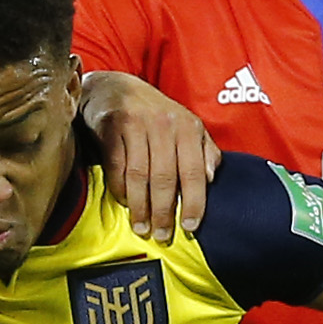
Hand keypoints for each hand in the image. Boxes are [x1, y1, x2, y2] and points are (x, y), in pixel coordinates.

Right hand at [81, 71, 220, 241]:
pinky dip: (120, 190)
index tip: (190, 227)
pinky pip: (116, 167)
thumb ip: (204, 151)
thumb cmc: (156, 115)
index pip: (194, 172)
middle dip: (163, 212)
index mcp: (187, 127)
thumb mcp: (186, 127)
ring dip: (140, 207)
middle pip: (165, 178)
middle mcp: (163, 125)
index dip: (194, 202)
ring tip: (142, 228)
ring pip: (139, 176)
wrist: (115, 88)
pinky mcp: (110, 127)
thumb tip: (211, 178)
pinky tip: (125, 204)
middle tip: (162, 235)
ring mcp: (135, 125)